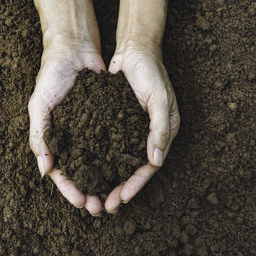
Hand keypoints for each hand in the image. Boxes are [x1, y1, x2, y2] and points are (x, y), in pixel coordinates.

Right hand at [28, 47, 105, 214]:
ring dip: (107, 181)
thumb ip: (39, 135)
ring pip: (101, 163)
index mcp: (57, 139)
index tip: (81, 203)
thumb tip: (45, 170)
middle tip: (101, 207)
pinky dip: (119, 158)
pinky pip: (115, 144)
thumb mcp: (39, 104)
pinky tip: (127, 171)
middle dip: (91, 192)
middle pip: (84, 173)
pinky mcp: (110, 121)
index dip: (70, 190)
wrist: (75, 51)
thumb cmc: (52, 77)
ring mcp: (93, 131)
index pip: (62, 172)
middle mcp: (76, 139)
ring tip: (116, 196)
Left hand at [104, 47, 179, 212]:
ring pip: (122, 161)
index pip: (151, 165)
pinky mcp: (120, 123)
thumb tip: (157, 161)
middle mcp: (150, 135)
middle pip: (136, 168)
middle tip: (107, 205)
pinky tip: (91, 170)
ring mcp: (134, 130)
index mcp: (164, 132)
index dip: (138, 183)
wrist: (134, 50)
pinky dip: (104, 160)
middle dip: (123, 188)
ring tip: (97, 195)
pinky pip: (112, 146)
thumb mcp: (160, 99)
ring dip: (112, 179)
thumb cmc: (151, 72)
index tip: (123, 197)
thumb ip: (161, 129)